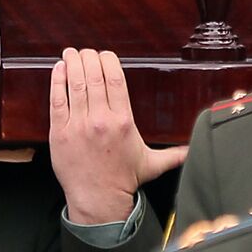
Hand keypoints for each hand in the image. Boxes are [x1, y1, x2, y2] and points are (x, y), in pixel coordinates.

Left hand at [49, 48, 187, 224]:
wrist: (99, 200)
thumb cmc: (123, 181)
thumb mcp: (152, 163)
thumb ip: (175, 153)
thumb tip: (195, 150)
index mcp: (123, 121)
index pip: (116, 79)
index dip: (108, 60)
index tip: (104, 54)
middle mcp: (101, 120)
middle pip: (94, 76)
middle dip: (88, 58)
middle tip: (85, 52)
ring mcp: (79, 125)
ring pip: (75, 84)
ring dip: (72, 63)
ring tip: (70, 52)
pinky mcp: (60, 133)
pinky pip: (57, 100)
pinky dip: (56, 81)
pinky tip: (58, 69)